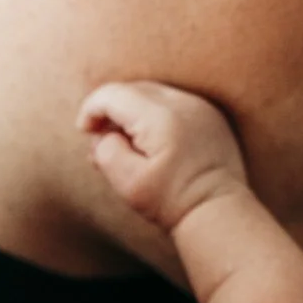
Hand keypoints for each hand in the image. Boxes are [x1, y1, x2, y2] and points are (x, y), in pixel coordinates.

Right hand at [80, 79, 246, 233]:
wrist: (218, 212)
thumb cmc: (172, 201)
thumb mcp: (128, 183)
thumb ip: (106, 151)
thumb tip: (102, 135)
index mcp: (160, 117)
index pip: (112, 94)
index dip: (91, 109)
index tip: (84, 132)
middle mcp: (182, 103)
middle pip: (131, 89)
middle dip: (111, 110)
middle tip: (102, 141)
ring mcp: (200, 106)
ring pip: (152, 93)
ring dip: (132, 111)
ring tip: (126, 144)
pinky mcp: (210, 115)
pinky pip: (173, 102)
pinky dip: (155, 114)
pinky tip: (151, 142)